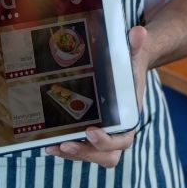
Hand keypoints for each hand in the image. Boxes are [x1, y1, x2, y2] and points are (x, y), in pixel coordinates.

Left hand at [45, 25, 148, 167]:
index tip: (91, 131)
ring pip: (91, 155)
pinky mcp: (89, 132)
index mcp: (130, 116)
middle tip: (66, 143)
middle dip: (86, 153)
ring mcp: (103, 133)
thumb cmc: (131, 63)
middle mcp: (118, 130)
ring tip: (53, 146)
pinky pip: (80, 148)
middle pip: (107, 155)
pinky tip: (48, 142)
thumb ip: (136, 45)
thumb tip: (138, 32)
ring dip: (72, 154)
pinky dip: (65, 148)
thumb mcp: (134, 53)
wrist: (129, 66)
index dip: (108, 141)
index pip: (124, 138)